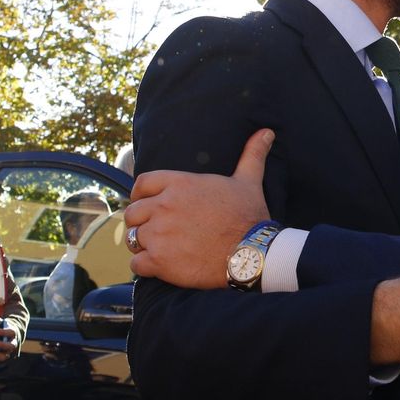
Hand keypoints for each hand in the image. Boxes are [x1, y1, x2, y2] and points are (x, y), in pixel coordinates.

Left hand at [0, 316, 17, 365]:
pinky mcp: (3, 360)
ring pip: (4, 357)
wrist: (7, 335)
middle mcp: (14, 344)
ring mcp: (9, 353)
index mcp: (14, 333)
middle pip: (11, 347)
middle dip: (0, 345)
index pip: (11, 333)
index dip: (2, 332)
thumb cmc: (0, 327)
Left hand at [126, 128, 273, 286]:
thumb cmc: (249, 216)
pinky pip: (137, 263)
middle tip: (158, 231)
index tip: (148, 204)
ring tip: (161, 249)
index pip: (141, 184)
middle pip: (133, 213)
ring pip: (133, 238)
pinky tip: (160, 267)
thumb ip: (251, 155)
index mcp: (179, 184)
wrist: (252, 254)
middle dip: (142, 222)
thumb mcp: (249, 181)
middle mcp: (164, 206)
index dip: (141, 195)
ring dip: (144, 244)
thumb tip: (266, 132)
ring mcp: (159, 234)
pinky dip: (145, 266)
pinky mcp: (159, 261)